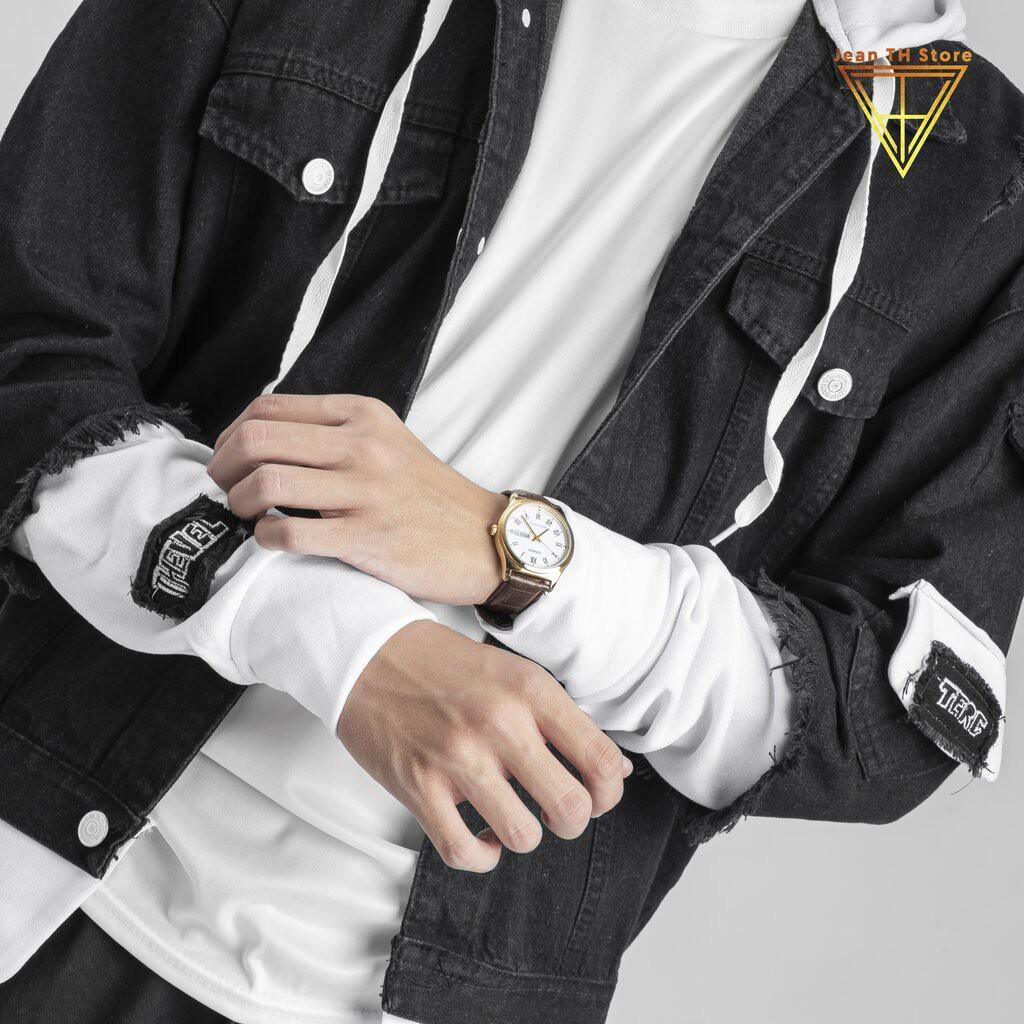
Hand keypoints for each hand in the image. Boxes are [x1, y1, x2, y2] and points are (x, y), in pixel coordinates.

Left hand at [208, 393, 505, 604]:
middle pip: (256, 440)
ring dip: (237, 503)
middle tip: (223, 488)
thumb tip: (262, 442)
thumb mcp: (387, 441)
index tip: (227, 458)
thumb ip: (333, 433)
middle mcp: (362, 445)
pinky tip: (271, 541)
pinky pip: (289, 534)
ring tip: (245, 515)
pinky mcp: (367, 537)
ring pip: (265, 483)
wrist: (484, 538)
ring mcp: (365, 491)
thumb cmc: (427, 496)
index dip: (230, 434)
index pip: (268, 408)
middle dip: (222, 467)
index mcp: (362, 414)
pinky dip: (264, 539)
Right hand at [338, 620, 632, 871]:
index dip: (609, 792)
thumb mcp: (515, 673)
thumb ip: (564, 719)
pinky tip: (480, 835)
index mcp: (531, 690)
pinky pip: (464, 853)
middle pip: (571, 807)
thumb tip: (615, 770)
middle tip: (555, 812)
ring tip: (512, 819)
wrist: (367, 652)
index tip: (595, 795)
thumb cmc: (446, 664)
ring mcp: (457, 757)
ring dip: (524, 836)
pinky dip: (480, 855)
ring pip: (523, 837)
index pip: (601, 760)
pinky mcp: (417, 786)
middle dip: (572, 821)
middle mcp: (500, 723)